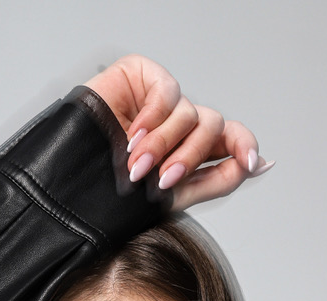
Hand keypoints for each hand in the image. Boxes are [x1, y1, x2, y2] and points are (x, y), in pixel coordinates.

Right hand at [84, 55, 271, 212]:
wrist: (71, 185)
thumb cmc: (113, 195)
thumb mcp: (172, 197)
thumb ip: (216, 180)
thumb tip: (254, 166)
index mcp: (191, 151)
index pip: (232, 140)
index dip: (246, 147)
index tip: (252, 164)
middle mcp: (180, 126)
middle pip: (213, 127)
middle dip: (192, 156)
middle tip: (166, 181)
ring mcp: (161, 102)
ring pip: (191, 114)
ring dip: (164, 146)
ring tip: (137, 168)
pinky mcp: (143, 78)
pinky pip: (167, 92)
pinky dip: (152, 119)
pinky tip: (131, 137)